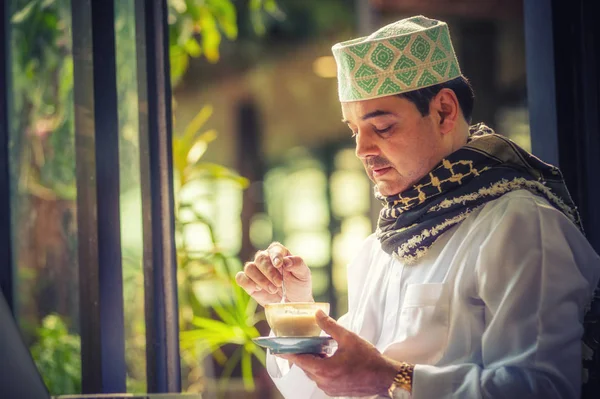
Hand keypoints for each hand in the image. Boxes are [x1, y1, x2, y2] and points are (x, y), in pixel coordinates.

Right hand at [235, 242, 312, 305]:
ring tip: (273, 290)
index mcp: (279, 253)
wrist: (293, 302)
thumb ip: (297, 264)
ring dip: (260, 280)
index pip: (274, 249)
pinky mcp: (248, 282)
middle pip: (260, 259)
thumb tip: (286, 261)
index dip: (275, 256)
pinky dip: (247, 283)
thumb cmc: (299, 285)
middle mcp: (265, 259)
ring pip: (249, 268)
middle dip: (269, 272)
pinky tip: (258, 289)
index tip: (279, 265)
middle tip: (279, 284)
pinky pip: (241, 278)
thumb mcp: (304, 274)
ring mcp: (256, 270)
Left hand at [279, 310, 400, 397]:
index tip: (276, 347)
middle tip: (299, 341)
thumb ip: (330, 326)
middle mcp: (324, 382)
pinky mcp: (334, 391)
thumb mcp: (349, 338)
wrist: (384, 378)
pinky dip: (320, 367)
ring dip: (312, 361)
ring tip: (316, 347)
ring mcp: (329, 388)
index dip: (287, 352)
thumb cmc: (368, 359)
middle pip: (305, 366)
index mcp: (325, 370)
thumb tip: (317, 314)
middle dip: (302, 354)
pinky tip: (327, 357)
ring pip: (313, 373)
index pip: (299, 360)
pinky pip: (321, 378)